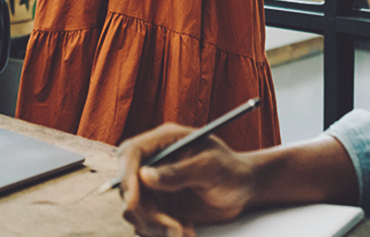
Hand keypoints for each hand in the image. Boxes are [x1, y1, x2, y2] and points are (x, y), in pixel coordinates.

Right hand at [117, 123, 258, 236]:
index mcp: (164, 141)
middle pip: (127, 185)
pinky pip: (146, 222)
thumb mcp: (210, 167)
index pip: (130, 153)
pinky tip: (186, 231)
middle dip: (145, 210)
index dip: (126, 176)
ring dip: (155, 226)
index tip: (134, 201)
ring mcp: (154, 185)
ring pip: (134, 208)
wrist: (243, 190)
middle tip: (171, 225)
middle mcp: (154, 161)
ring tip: (184, 231)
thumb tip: (144, 176)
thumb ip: (179, 172)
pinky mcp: (159, 205)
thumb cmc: (231, 171)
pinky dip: (161, 233)